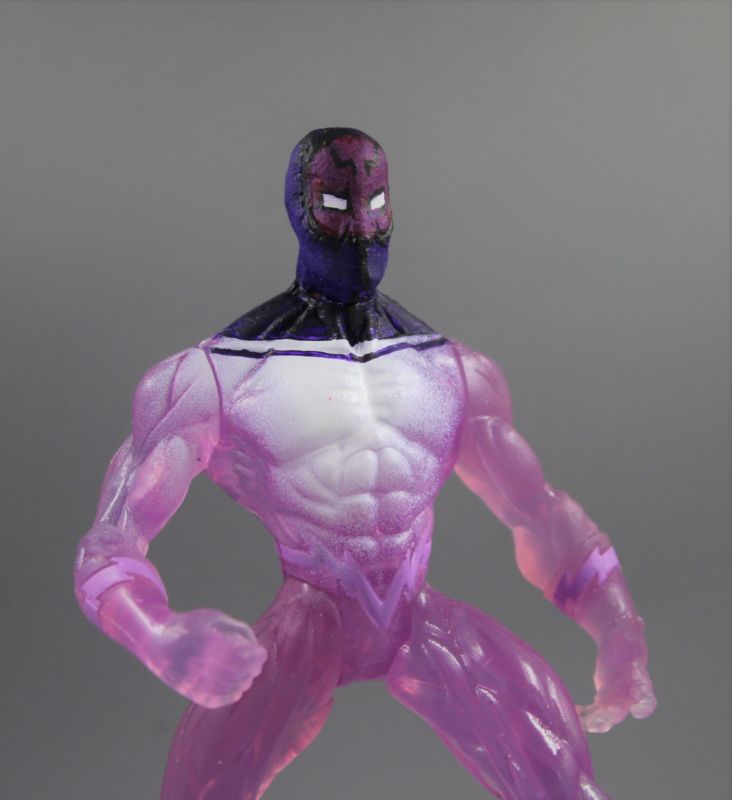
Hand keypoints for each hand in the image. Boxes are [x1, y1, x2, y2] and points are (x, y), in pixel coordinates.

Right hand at [149, 608, 267, 708]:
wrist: (155, 642)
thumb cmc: (189, 626)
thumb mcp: (212, 618)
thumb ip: (236, 628)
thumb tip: (254, 644)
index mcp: (205, 642)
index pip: (237, 654)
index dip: (253, 655)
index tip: (262, 652)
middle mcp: (197, 662)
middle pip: (234, 672)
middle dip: (251, 669)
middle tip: (258, 665)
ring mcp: (191, 679)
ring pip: (225, 688)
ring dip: (243, 683)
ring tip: (250, 676)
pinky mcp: (186, 691)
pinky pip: (211, 700)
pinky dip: (228, 697)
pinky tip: (238, 691)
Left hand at [578, 618, 656, 732]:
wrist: (619, 643)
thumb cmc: (626, 638)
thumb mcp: (629, 630)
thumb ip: (633, 628)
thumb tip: (638, 619)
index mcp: (639, 677)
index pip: (647, 695)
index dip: (643, 701)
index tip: (635, 705)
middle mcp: (630, 693)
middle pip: (625, 709)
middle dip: (614, 714)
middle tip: (600, 717)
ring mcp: (617, 698)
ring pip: (609, 716)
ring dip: (598, 720)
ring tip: (584, 722)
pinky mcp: (605, 699)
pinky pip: (596, 713)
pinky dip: (587, 715)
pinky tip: (575, 712)